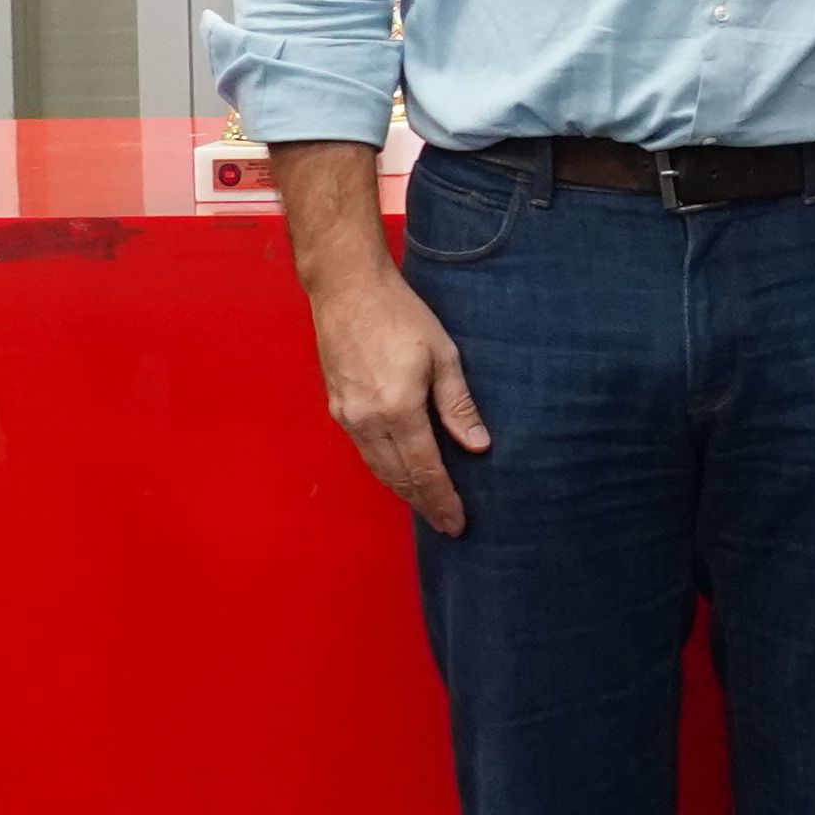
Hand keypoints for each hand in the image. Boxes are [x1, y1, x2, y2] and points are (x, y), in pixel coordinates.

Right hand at [277, 142, 489, 533]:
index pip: (425, 470)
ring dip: (403, 491)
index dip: (443, 500)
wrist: (347, 288)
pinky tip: (398, 474)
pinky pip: (364, 452)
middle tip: (447, 525)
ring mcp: (347, 416)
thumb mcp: (442, 355)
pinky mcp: (336, 407)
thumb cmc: (400, 314)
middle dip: (424, 504)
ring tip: (426, 507)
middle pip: (399, 477)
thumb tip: (478, 447)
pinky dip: (384, 470)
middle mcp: (367, 421)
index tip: (458, 523)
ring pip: (378, 469)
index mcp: (398, 410)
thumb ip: (458, 405)